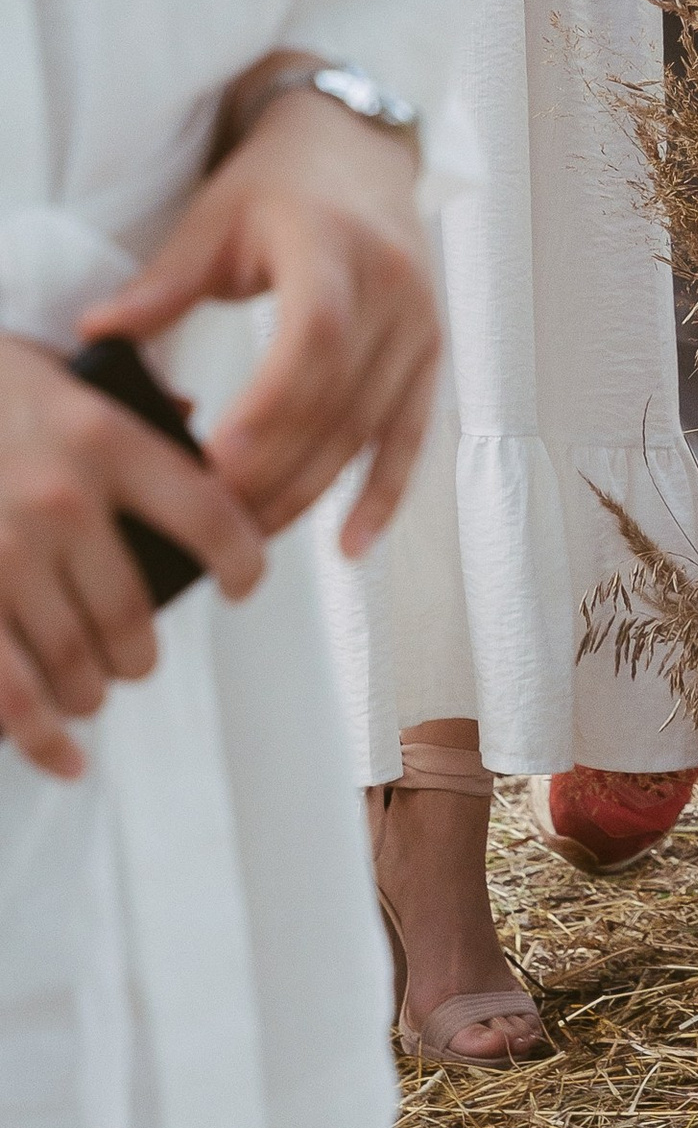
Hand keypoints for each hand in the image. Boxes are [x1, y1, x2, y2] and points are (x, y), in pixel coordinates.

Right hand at [0, 333, 266, 776]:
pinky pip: (11, 694)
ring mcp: (3, 556)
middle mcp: (60, 501)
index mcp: (102, 437)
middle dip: (140, 649)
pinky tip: (65, 757)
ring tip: (91, 687)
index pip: (206, 512)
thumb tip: (187, 417)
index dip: (242, 559)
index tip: (244, 582)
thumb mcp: (58, 371)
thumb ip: (126, 402)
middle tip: (136, 654)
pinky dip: (41, 739)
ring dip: (92, 689)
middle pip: (135, 612)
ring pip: (78, 663)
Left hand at [79, 92, 439, 562]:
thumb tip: (98, 333)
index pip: (316, 335)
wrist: (357, 151)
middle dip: (277, 468)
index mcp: (333, 243)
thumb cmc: (277, 185)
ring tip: (250, 537)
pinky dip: (384, 493)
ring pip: (369, 427)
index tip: (218, 462)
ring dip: (312, 491)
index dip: (272, 404)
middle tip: (213, 520)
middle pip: (339, 396)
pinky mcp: (431, 350)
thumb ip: (163, 283)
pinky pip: (411, 434)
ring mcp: (419, 321)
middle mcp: (392, 285)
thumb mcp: (215, 219)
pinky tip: (350, 545)